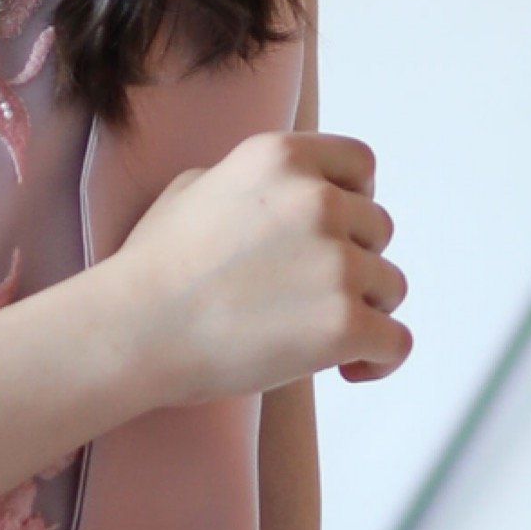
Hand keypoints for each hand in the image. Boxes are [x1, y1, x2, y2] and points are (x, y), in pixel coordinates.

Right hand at [106, 130, 410, 402]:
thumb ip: (253, 184)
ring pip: (389, 286)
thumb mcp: (194, 188)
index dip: (358, 198)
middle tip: (311, 298)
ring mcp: (336, 263)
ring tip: (316, 336)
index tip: (340, 231)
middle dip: (354, 261)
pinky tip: (351, 371)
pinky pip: (396, 341)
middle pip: (378, 229)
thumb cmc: (152, 268)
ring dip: (363, 310)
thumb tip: (283, 193)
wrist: (134, 331)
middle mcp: (318, 200)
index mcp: (283, 158)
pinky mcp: (344, 324)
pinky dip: (379, 360)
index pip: (361, 164)